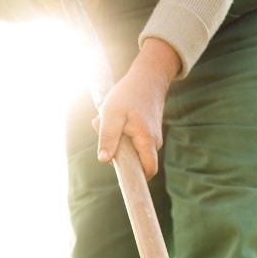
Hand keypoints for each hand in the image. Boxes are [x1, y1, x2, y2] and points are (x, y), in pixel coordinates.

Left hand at [95, 39, 180, 178]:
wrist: (147, 77)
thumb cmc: (128, 94)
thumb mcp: (111, 114)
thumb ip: (108, 137)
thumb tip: (104, 160)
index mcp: (147, 141)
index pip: (148, 171)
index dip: (136, 179)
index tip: (124, 180)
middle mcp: (153, 143)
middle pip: (134, 162)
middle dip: (116, 153)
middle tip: (103, 128)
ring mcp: (151, 139)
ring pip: (131, 151)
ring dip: (116, 140)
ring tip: (108, 119)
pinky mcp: (147, 134)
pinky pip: (131, 142)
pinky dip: (120, 133)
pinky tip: (115, 117)